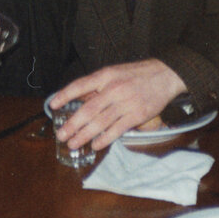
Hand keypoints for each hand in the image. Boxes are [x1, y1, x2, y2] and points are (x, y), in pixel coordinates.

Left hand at [49, 60, 186, 151]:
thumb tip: (78, 99)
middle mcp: (114, 89)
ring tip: (73, 143)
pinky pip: (117, 130)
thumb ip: (98, 86)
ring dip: (84, 135)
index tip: (53, 105)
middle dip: (72, 124)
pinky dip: (105, 139)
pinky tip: (95, 145)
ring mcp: (125, 103)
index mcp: (106, 75)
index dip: (65, 95)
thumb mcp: (115, 72)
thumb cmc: (137, 74)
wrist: (165, 75)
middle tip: (61, 135)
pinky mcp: (137, 115)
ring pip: (100, 122)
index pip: (80, 85)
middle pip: (88, 109)